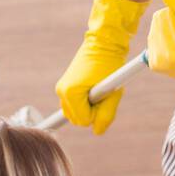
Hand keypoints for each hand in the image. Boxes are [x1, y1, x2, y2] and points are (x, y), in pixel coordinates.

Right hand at [55, 0, 148, 134]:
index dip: (97, 114)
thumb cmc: (110, 66)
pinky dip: (85, 102)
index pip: (83, 121)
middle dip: (92, 112)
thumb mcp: (113, 93)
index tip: (105, 97)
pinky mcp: (65, 85)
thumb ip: (106, 115)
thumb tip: (98, 132)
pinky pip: (74, 105)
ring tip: (99, 89)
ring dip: (89, 107)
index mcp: (70, 93)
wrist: (104, 43)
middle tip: (104, 93)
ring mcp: (61, 88)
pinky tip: (94, 87)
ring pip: (75, 114)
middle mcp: (61, 91)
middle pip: (77, 120)